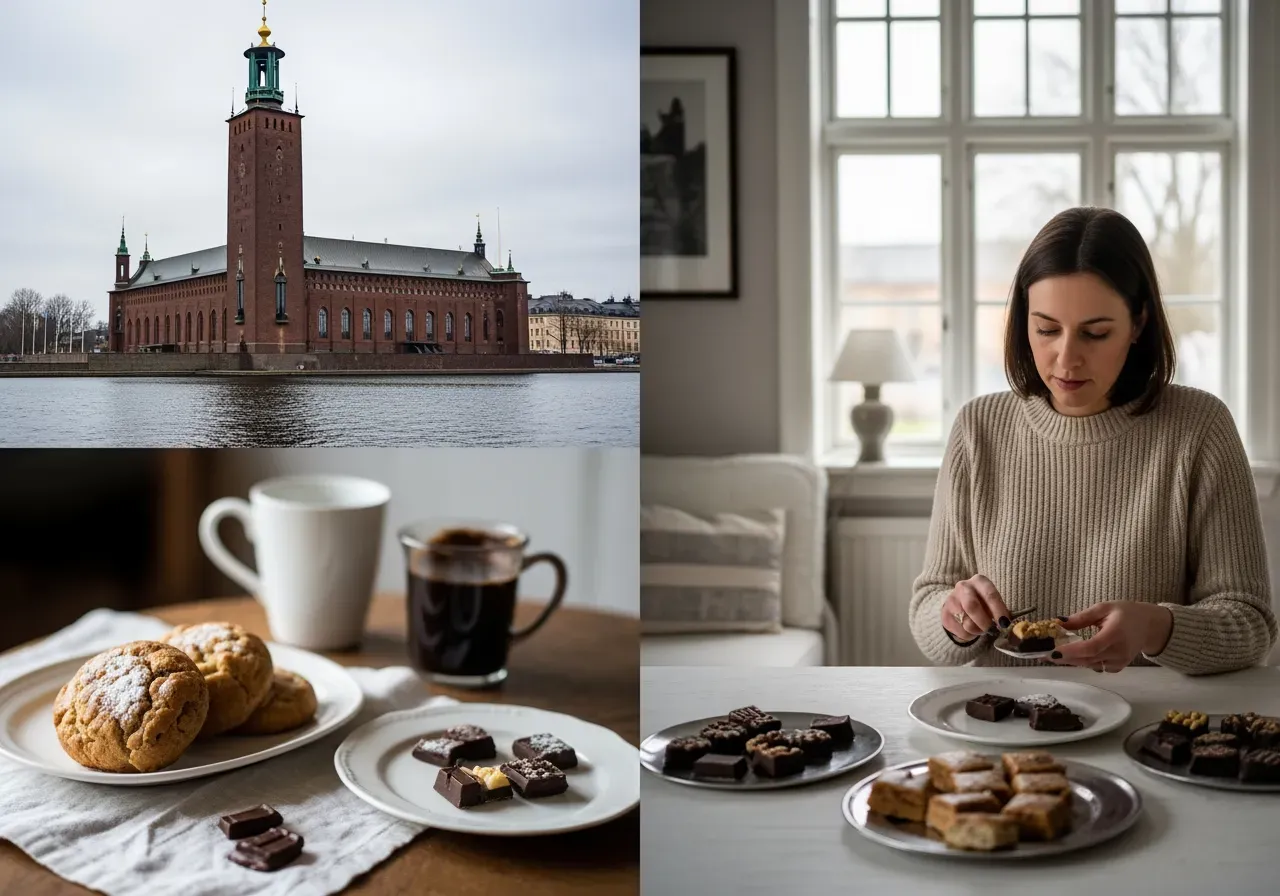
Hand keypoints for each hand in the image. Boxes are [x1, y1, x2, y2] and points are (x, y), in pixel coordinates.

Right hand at [940, 575, 1011, 640]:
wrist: (959, 603)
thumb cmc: (982, 602)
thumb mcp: (991, 601)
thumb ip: (999, 610)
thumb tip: (1006, 625)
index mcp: (979, 581)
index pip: (990, 595)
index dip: (998, 610)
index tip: (1005, 623)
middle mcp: (963, 587)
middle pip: (972, 606)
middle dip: (984, 622)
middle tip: (990, 630)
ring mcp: (951, 600)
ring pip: (966, 622)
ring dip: (977, 630)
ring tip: (981, 629)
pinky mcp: (945, 614)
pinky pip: (960, 631)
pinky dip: (969, 636)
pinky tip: (970, 630)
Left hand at [1047, 601, 1173, 671]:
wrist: (1150, 626)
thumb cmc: (1127, 613)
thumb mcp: (1104, 608)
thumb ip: (1081, 617)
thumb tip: (1058, 622)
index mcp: (1115, 633)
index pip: (1092, 647)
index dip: (1072, 651)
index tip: (1053, 651)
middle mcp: (1119, 651)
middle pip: (1088, 659)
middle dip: (1065, 657)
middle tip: (1044, 653)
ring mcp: (1120, 661)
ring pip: (1090, 665)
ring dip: (1071, 660)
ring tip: (1054, 653)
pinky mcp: (1118, 667)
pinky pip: (1097, 667)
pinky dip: (1084, 662)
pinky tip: (1075, 655)